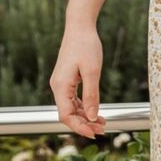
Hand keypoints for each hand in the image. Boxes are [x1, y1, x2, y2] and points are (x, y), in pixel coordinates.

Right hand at [49, 23, 107, 137]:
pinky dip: (84, 107)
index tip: (94, 134)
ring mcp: (61, 84)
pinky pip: (73, 99)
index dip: (79, 127)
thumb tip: (92, 117)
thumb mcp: (92, 71)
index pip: (66, 115)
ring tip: (103, 124)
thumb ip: (91, 95)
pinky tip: (96, 112)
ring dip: (85, 117)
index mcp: (60, 86)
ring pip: (71, 108)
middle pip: (68, 114)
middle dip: (84, 124)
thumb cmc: (86, 45)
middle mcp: (57, 87)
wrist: (80, 27)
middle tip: (102, 130)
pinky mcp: (67, 80)